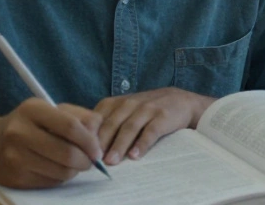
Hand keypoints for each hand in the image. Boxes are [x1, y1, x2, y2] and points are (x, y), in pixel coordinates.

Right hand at [0, 98, 103, 188]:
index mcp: (33, 109)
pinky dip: (61, 177)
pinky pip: (51, 182)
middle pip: (67, 153)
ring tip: (75, 163)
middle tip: (91, 160)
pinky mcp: (16, 177)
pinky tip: (58, 168)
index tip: (98, 149)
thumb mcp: (53, 110)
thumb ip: (81, 117)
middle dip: (86, 160)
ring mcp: (15, 157)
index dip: (90, 141)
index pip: (71, 126)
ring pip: (61, 171)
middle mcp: (20, 132)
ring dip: (75, 170)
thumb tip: (99, 136)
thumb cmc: (30, 123)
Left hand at [93, 87, 214, 165]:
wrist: (184, 101)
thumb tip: (85, 145)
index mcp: (118, 102)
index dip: (88, 133)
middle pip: (111, 123)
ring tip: (111, 161)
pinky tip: (135, 156)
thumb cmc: (149, 110)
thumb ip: (109, 121)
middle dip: (101, 142)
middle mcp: (131, 102)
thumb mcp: (127, 109)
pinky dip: (142, 144)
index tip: (80, 150)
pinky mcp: (163, 116)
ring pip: (129, 127)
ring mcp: (148, 108)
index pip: (97, 116)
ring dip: (119, 145)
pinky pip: (151, 131)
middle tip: (93, 160)